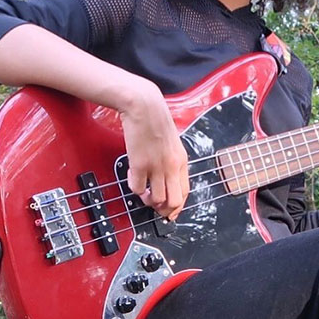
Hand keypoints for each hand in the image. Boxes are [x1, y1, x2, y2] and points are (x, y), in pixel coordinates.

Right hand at [119, 82, 189, 219]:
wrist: (144, 106)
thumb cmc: (156, 122)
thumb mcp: (172, 143)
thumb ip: (172, 162)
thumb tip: (167, 180)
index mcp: (182, 161)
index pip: (185, 192)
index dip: (177, 207)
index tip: (170, 212)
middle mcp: (172, 166)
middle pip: (173, 201)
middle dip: (163, 209)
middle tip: (154, 205)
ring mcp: (156, 166)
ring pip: (156, 199)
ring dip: (148, 200)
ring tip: (143, 190)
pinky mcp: (139, 164)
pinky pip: (137, 188)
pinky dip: (135, 188)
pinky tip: (133, 176)